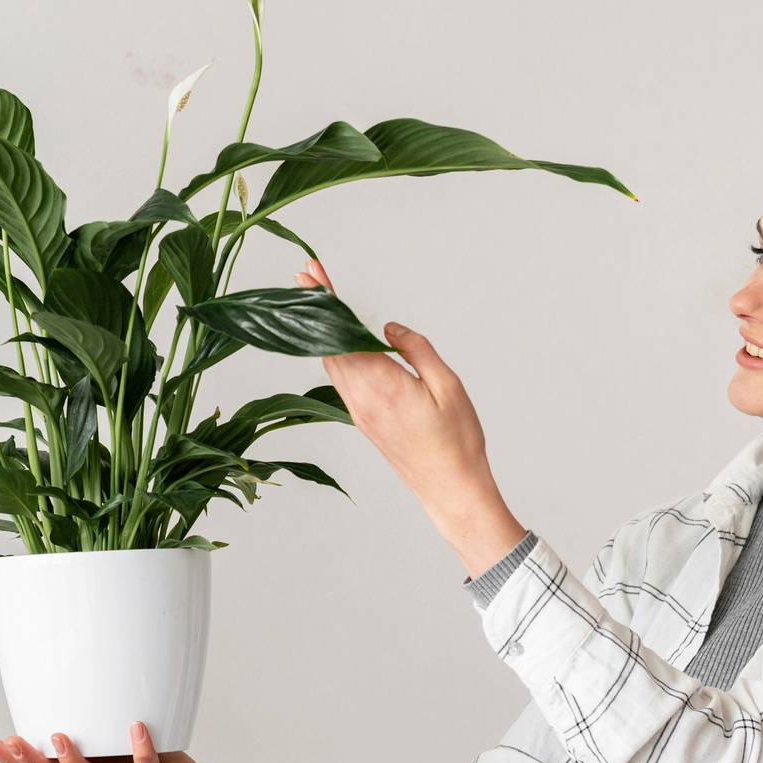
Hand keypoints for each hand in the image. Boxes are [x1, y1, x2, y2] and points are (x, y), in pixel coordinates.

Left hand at [296, 259, 527, 576]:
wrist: (451, 488)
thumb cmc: (457, 440)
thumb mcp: (447, 386)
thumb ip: (416, 350)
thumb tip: (388, 328)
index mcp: (381, 386)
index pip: (343, 333)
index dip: (325, 302)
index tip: (311, 275)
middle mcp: (361, 399)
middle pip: (328, 344)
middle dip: (316, 308)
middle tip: (305, 274)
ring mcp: (358, 412)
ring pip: (331, 363)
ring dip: (322, 330)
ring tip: (315, 300)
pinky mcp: (363, 420)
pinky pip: (341, 379)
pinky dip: (333, 352)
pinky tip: (335, 339)